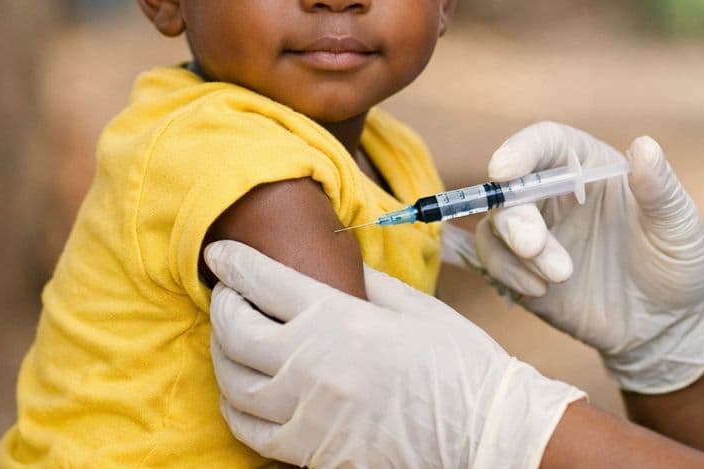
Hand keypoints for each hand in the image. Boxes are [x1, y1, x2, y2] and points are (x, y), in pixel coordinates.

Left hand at [205, 240, 584, 468]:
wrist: (483, 430)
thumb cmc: (459, 363)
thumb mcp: (415, 305)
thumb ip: (366, 283)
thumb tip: (337, 267)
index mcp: (338, 318)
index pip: (263, 282)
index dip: (233, 263)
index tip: (220, 253)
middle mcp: (311, 365)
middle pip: (234, 330)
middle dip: (222, 305)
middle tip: (226, 293)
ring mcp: (306, 413)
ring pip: (232, 383)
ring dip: (222, 355)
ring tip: (231, 339)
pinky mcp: (311, 451)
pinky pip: (250, 429)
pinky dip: (236, 405)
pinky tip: (244, 391)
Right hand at [473, 122, 703, 393]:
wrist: (670, 325)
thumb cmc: (679, 261)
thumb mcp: (678, 224)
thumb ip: (658, 187)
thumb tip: (645, 144)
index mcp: (589, 168)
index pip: (545, 144)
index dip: (520, 150)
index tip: (503, 170)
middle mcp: (555, 195)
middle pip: (510, 188)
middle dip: (514, 217)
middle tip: (533, 247)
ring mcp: (538, 235)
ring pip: (496, 227)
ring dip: (512, 252)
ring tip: (556, 279)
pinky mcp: (526, 273)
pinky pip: (493, 264)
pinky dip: (503, 273)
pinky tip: (538, 290)